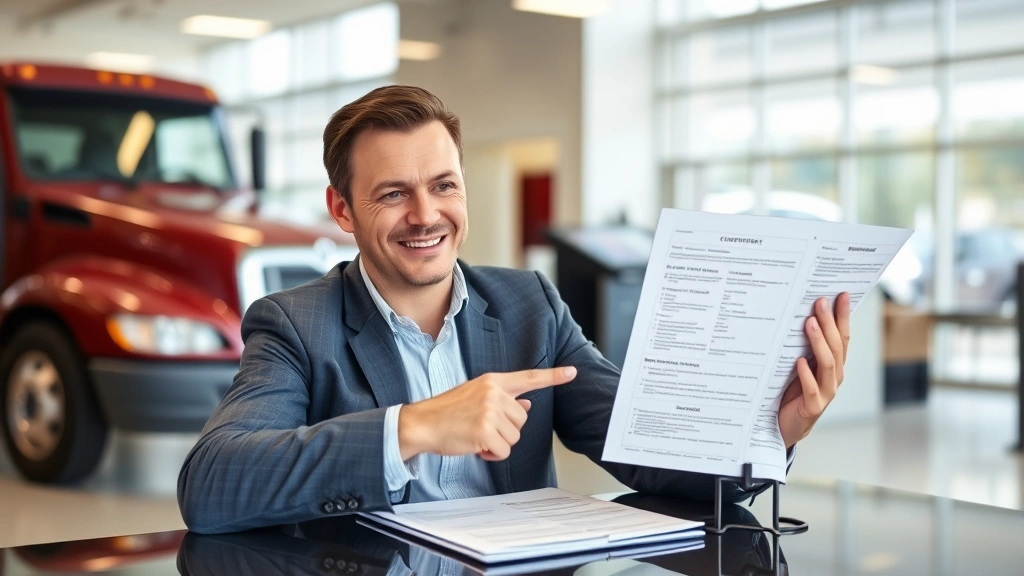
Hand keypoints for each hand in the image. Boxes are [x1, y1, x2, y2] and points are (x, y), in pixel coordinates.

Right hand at [398, 366, 576, 461]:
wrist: (422, 423)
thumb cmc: (447, 412)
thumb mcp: (475, 397)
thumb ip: (502, 400)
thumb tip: (527, 405)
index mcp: (492, 381)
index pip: (528, 378)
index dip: (553, 376)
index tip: (572, 373)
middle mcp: (493, 393)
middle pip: (523, 420)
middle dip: (506, 430)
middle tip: (482, 428)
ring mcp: (489, 411)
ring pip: (515, 437)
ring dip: (498, 443)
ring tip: (476, 436)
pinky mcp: (484, 430)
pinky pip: (503, 451)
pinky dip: (492, 455)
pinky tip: (476, 447)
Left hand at [778, 293, 849, 447]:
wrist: (784, 426)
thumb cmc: (792, 392)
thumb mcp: (799, 365)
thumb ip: (804, 346)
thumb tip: (802, 316)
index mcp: (833, 365)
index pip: (843, 337)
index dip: (843, 316)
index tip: (842, 294)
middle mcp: (834, 377)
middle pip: (837, 347)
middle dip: (830, 322)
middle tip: (821, 301)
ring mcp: (826, 393)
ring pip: (828, 365)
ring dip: (819, 342)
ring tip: (809, 323)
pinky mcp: (813, 407)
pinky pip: (812, 389)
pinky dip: (807, 374)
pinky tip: (799, 361)